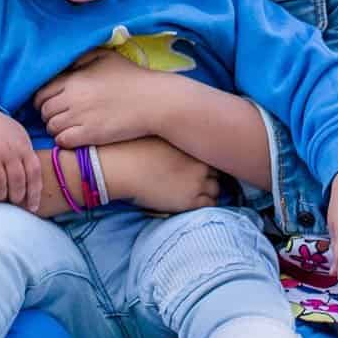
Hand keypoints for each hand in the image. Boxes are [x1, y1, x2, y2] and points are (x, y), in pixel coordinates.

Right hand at [0, 107, 42, 211]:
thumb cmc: (3, 134)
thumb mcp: (20, 139)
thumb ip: (28, 159)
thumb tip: (35, 190)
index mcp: (23, 146)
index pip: (33, 173)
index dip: (34, 194)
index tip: (33, 208)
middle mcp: (7, 150)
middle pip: (17, 180)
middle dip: (17, 196)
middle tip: (13, 202)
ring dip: (1, 196)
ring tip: (1, 201)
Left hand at [34, 48, 168, 147]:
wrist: (154, 101)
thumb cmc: (132, 77)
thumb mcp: (106, 57)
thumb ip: (82, 58)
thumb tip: (66, 65)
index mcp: (75, 79)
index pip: (42, 93)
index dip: (42, 100)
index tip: (50, 104)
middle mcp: (74, 98)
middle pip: (44, 111)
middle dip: (48, 115)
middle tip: (59, 117)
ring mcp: (82, 118)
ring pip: (52, 128)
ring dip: (56, 129)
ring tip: (67, 127)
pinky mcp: (91, 135)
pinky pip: (63, 141)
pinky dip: (64, 141)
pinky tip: (74, 137)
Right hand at [99, 136, 220, 213]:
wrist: (121, 168)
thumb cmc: (130, 149)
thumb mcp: (155, 133)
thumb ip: (171, 135)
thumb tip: (176, 137)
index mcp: (192, 142)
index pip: (212, 151)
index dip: (205, 158)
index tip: (198, 162)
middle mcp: (199, 161)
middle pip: (216, 170)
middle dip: (209, 174)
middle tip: (197, 178)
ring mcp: (197, 181)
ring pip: (216, 189)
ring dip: (208, 190)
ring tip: (195, 191)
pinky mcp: (190, 200)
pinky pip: (210, 204)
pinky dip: (205, 203)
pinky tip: (193, 201)